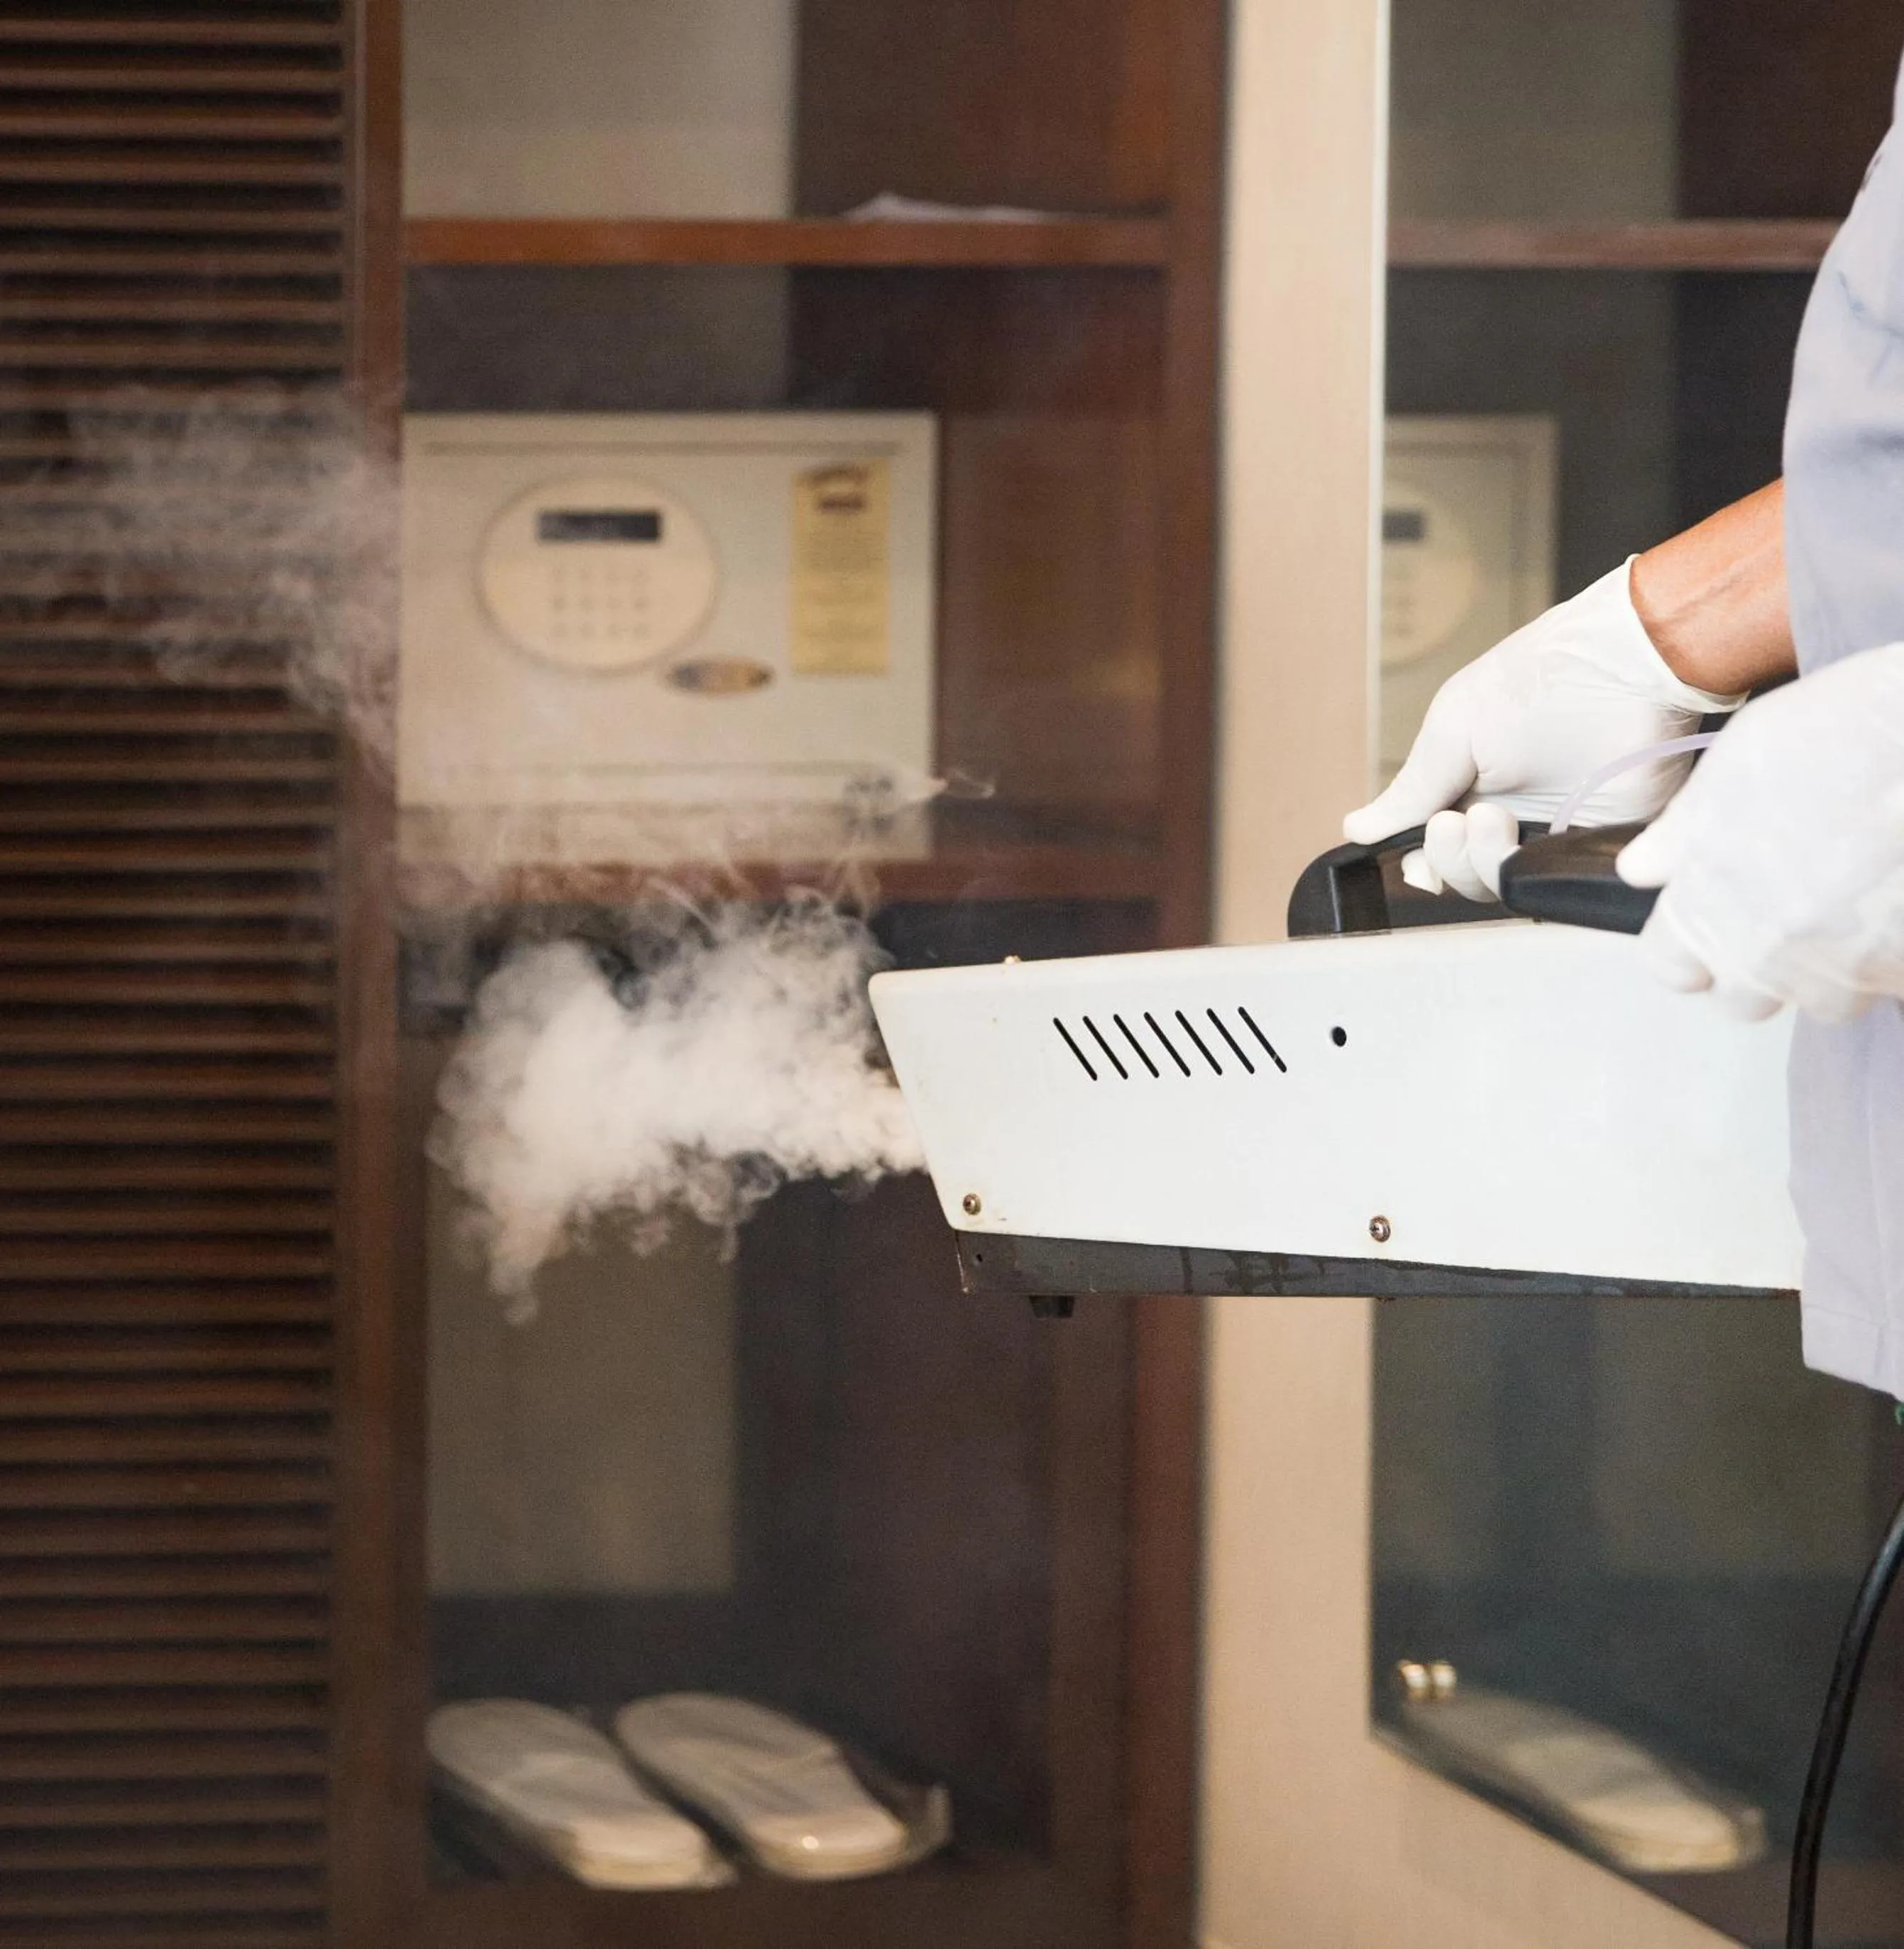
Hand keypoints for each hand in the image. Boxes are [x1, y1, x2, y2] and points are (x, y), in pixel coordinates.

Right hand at [1343, 560, 1743, 900]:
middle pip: (1466, 875)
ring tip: (1493, 818)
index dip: (1423, 858)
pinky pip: (1563, 888)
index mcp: (1474, 788)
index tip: (1415, 845)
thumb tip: (1355, 828)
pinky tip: (1525, 841)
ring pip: (1506, 887)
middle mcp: (1515, 816)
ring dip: (1483, 863)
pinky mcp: (1603, 847)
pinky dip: (1536, 879)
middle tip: (1451, 824)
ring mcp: (1559, 834)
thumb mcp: (1453, 730)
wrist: (1625, 667)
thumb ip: (1410, 789)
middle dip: (1448, 860)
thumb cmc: (1540, 682)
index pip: (1439, 847)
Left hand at [1617, 645, 1903, 1021]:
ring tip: (1854, 901)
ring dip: (1832, 966)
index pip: (1668, 966)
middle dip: (1758, 966)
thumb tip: (1644, 868)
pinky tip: (1893, 907)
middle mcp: (1765, 951)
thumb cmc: (1837, 737)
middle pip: (1743, 998)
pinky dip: (1892, 960)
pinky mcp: (1901, 976)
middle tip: (1789, 910)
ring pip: (1825, 1000)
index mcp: (1707, 902)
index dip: (1686, 949)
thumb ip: (1680, 832)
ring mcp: (1840, 971)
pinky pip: (1890, 987)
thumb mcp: (1733, 767)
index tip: (1706, 925)